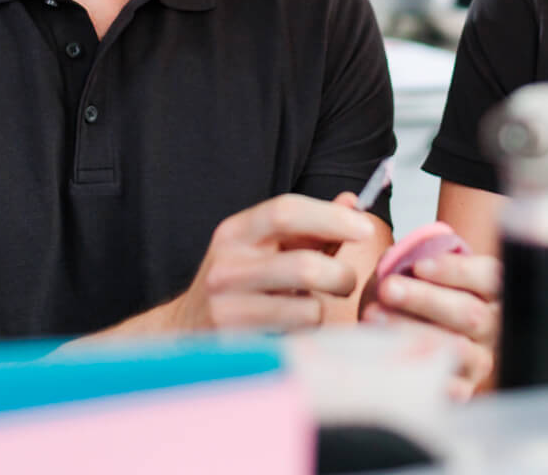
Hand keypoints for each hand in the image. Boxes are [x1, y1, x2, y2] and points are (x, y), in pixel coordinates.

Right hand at [166, 193, 377, 332]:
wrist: (183, 330)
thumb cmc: (238, 284)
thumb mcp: (265, 248)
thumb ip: (311, 228)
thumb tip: (353, 203)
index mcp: (235, 232)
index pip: (285, 210)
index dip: (332, 217)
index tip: (364, 228)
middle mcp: (226, 267)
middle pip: (304, 266)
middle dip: (341, 275)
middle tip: (348, 281)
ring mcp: (226, 309)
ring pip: (307, 309)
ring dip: (323, 309)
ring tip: (312, 307)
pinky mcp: (237, 345)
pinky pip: (296, 339)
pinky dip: (307, 333)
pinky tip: (292, 328)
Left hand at [361, 252, 501, 399]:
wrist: (408, 339)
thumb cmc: (414, 297)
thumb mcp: (415, 273)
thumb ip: (410, 260)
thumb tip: (395, 260)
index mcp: (490, 291)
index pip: (487, 276)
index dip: (455, 271)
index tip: (418, 266)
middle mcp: (492, 325)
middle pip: (470, 312)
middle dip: (425, 299)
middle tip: (388, 289)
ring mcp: (480, 358)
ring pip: (457, 348)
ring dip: (413, 332)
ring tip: (374, 317)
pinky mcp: (465, 387)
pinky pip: (450, 387)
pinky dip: (423, 373)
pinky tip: (396, 360)